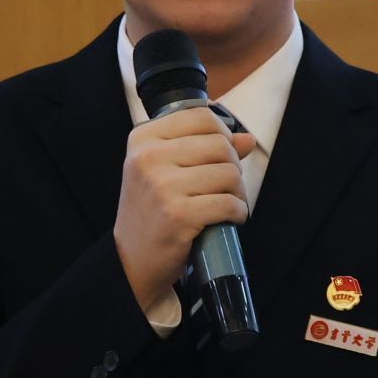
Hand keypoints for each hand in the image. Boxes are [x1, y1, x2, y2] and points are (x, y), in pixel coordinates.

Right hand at [113, 107, 256, 311]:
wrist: (131, 260)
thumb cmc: (152, 211)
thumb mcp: (164, 170)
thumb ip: (204, 148)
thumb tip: (247, 138)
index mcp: (143, 138)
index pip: (201, 116)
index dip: (223, 135)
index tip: (220, 156)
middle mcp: (148, 157)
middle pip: (220, 145)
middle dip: (233, 167)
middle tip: (224, 186)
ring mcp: (162, 186)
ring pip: (229, 173)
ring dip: (237, 192)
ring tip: (225, 203)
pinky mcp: (178, 215)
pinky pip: (229, 203)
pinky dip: (237, 213)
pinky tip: (227, 219)